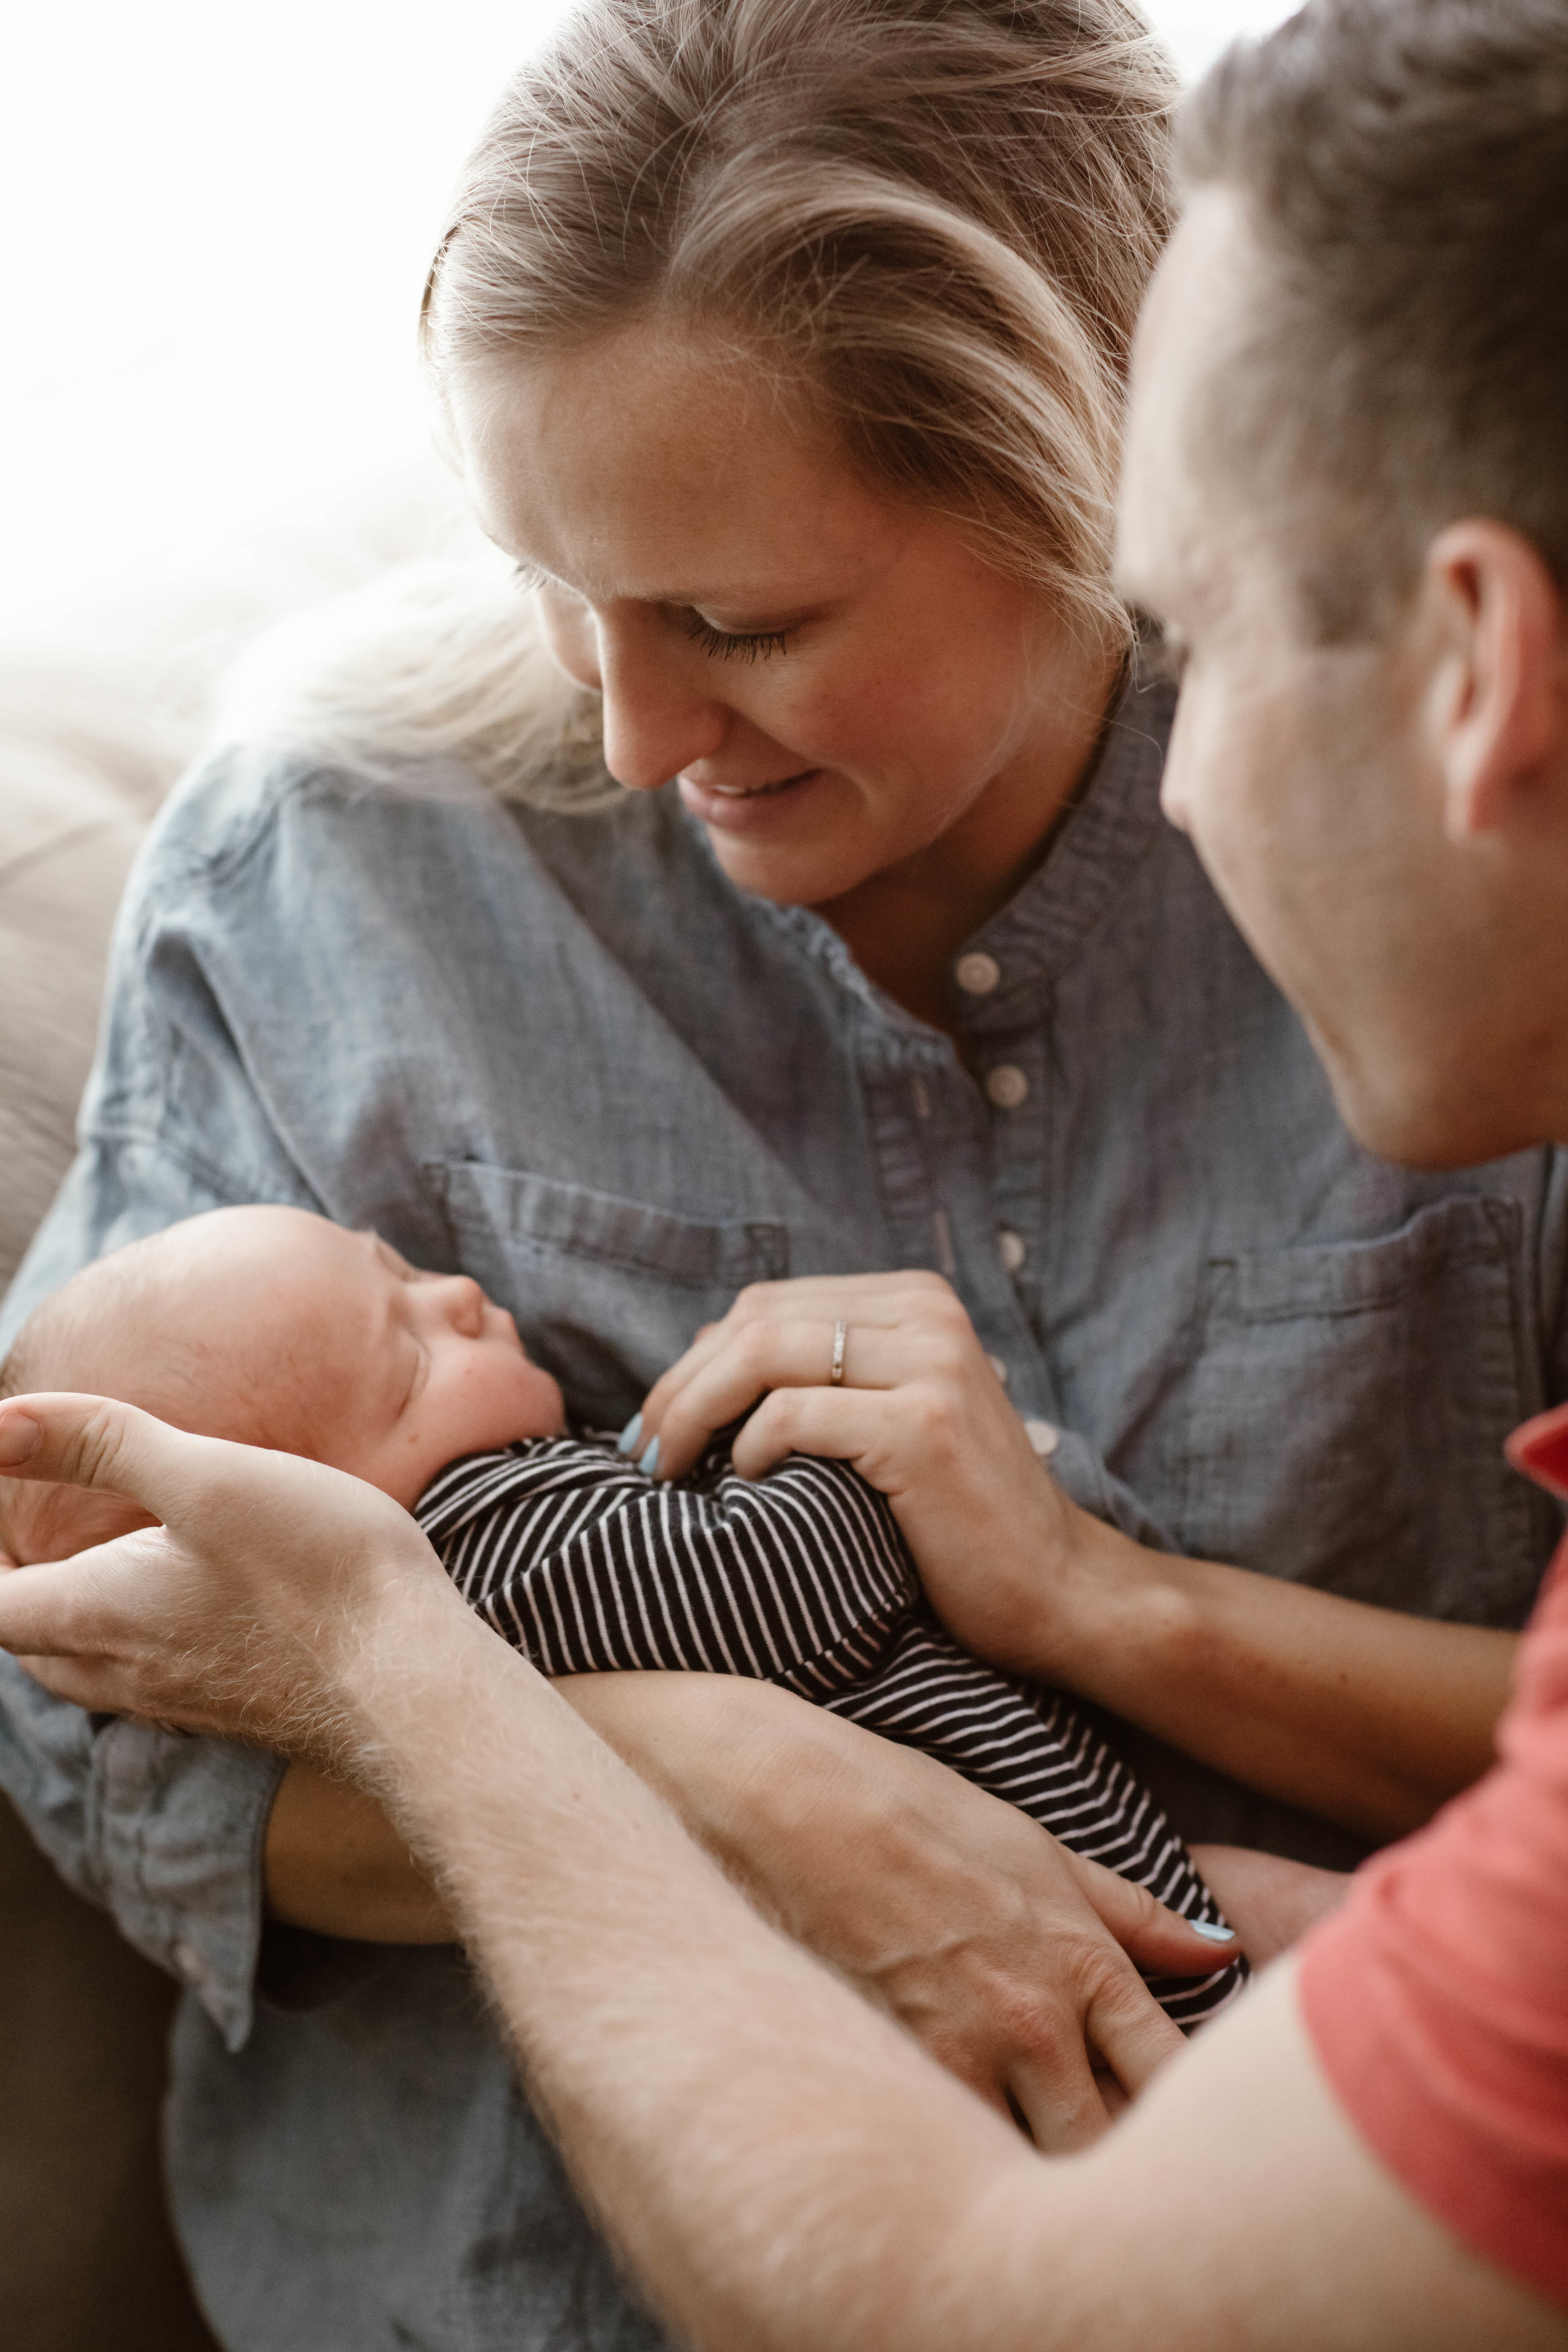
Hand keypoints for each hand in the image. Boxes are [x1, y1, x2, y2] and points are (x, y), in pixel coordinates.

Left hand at [0, 1391, 466, 1758]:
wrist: (415, 1683)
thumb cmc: (317, 1575)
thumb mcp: (209, 1479)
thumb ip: (100, 1443)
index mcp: (99, 1613)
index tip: (6, 1515)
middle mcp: (127, 1670)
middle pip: (31, 1645)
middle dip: (15, 1598)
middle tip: (26, 1545)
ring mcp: (185, 1699)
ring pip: (92, 1670)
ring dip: (72, 1628)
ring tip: (94, 1576)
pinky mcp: (239, 1708)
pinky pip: (153, 1683)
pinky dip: (137, 1646)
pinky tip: (188, 1615)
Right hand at [563, 1667, 1233, 2151]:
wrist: (780, 1796)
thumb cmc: (908, 1809)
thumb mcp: (1036, 1847)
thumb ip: (1133, 1911)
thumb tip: (1218, 1952)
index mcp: (1083, 1967)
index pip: (1173, 2082)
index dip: (1188, 2122)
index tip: (1189, 2140)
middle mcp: (1034, 2028)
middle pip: (1113, 2152)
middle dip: (1125, 2175)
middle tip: (1125, 2188)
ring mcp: (958, 2062)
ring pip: (1034, 2176)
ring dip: (1044, 2188)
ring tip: (1043, 2194)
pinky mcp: (886, 2080)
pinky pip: (946, 2161)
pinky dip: (962, 2175)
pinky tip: (958, 2174)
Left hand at [636, 1273, 1088, 1672]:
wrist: (1057, 1590)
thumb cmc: (955, 1522)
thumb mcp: (889, 1418)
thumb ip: (821, 1378)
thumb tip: (697, 1370)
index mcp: (914, 1299)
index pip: (766, 1304)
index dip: (696, 1361)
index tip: (657, 1426)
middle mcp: (927, 1313)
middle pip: (755, 1320)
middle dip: (680, 1387)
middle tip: (643, 1454)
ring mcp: (931, 1364)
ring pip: (762, 1355)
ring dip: (693, 1414)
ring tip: (665, 1471)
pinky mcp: (924, 1426)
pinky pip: (794, 1416)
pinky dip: (749, 1450)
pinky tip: (742, 1486)